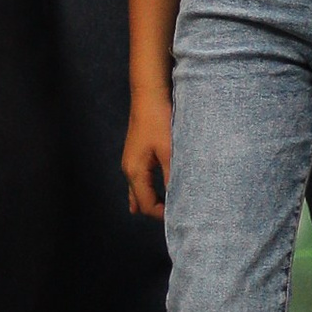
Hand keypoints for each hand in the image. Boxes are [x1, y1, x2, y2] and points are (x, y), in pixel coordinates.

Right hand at [123, 91, 171, 223]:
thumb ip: (172, 177)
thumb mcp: (169, 151)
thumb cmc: (159, 121)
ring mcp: (130, 162)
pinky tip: (157, 193)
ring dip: (153, 200)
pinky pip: (139, 181)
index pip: (146, 206)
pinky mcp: (135, 155)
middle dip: (157, 210)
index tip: (182, 215)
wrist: (148, 96)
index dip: (163, 215)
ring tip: (170, 208)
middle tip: (178, 214)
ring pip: (138, 191)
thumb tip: (178, 199)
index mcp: (135, 172)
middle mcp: (128, 170)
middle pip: (140, 201)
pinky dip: (147, 190)